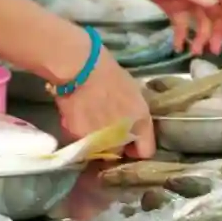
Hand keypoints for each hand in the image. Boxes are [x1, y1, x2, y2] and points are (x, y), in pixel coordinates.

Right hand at [55, 42, 155, 158]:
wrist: (81, 68)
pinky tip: (76, 115)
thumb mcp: (134, 95)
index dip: (137, 148)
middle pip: (118, 152)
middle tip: (105, 128)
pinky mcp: (79, 138)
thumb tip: (131, 128)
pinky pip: (80, 140)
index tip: (130, 143)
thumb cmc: (109, 73)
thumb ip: (135, 117)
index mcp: (141, 123)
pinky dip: (78, 132)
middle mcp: (123, 136)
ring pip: (98, 149)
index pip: (145, 151)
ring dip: (95, 140)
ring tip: (89, 121)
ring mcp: (101, 139)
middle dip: (114, 144)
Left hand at [109, 0, 221, 55]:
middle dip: (216, 31)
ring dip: (200, 37)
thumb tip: (213, 5)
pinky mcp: (169, 6)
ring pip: (199, 21)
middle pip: (214, 13)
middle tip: (213, 51)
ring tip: (194, 52)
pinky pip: (180, 24)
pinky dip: (181, 36)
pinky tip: (178, 47)